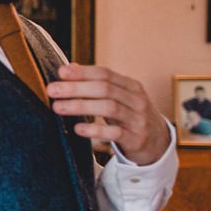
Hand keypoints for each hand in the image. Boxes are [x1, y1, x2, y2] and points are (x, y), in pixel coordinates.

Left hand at [45, 63, 169, 165]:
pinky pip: (115, 133)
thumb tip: (69, 67)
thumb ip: (96, 83)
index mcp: (131, 86)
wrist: (158, 143)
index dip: (82, 72)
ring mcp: (138, 119)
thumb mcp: (118, 97)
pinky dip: (95, 130)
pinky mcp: (136, 139)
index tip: (60, 72)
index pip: (105, 74)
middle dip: (76, 88)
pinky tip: (77, 129)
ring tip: (57, 107)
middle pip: (105, 89)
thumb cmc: (130, 116)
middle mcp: (136, 100)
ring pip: (109, 108)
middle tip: (52, 90)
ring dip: (80, 106)